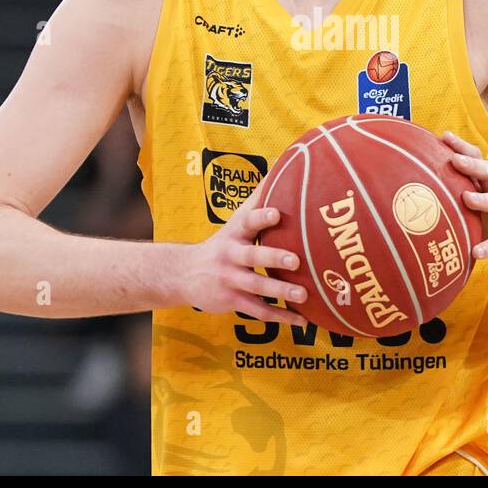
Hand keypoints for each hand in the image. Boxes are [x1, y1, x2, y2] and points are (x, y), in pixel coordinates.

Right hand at [175, 191, 308, 324]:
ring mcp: (230, 279)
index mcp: (235, 233)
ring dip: (280, 290)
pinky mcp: (232, 300)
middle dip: (273, 257)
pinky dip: (280, 317)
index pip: (247, 221)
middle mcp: (231, 255)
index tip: (276, 213)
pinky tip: (302, 320)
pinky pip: (258, 310)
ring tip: (303, 294)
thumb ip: (258, 199)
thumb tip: (281, 167)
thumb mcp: (235, 221)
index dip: (261, 217)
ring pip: (256, 285)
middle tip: (295, 260)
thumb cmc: (223, 243)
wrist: (184, 274)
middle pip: (252, 255)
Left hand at [442, 130, 487, 275]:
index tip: (444, 136)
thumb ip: (461, 199)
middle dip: (472, 165)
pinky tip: (476, 251)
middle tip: (454, 160)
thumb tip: (422, 193)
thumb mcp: (484, 208)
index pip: (477, 160)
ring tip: (467, 198)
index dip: (462, 147)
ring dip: (482, 199)